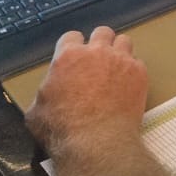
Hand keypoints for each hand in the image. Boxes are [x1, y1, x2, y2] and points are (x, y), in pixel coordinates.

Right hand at [24, 27, 149, 157]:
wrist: (96, 143)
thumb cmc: (61, 129)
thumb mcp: (36, 111)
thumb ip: (45, 92)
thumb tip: (49, 92)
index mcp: (68, 57)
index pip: (71, 37)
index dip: (72, 47)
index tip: (74, 59)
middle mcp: (96, 52)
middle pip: (102, 32)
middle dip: (99, 43)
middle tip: (97, 61)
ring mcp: (121, 60)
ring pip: (124, 41)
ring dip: (118, 52)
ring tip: (115, 68)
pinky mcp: (139, 73)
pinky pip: (138, 62)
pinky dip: (132, 70)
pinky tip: (127, 84)